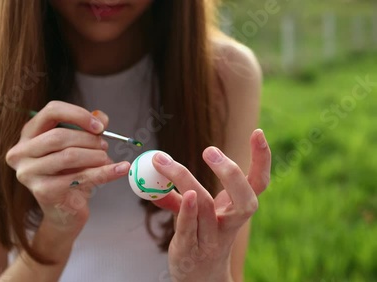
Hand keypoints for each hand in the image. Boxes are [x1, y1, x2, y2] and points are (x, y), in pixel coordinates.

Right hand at [5, 101, 129, 235]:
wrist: (64, 213)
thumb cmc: (69, 175)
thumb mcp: (78, 148)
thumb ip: (89, 130)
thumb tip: (101, 117)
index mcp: (28, 135)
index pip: (51, 111)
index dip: (78, 115)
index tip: (99, 126)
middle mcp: (21, 152)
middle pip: (59, 136)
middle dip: (88, 139)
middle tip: (104, 146)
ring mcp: (29, 173)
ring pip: (68, 156)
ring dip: (95, 156)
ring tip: (106, 159)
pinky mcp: (43, 191)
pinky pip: (80, 177)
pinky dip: (105, 172)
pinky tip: (121, 169)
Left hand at [152, 129, 270, 281]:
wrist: (198, 278)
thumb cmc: (201, 238)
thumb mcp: (196, 212)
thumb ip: (178, 192)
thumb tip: (158, 168)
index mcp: (236, 210)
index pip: (257, 183)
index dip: (261, 159)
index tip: (258, 132)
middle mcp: (230, 225)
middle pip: (244, 200)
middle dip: (231, 174)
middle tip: (209, 151)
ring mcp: (212, 240)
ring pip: (207, 209)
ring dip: (188, 182)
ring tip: (167, 163)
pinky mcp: (192, 250)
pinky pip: (190, 229)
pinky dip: (185, 211)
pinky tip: (175, 194)